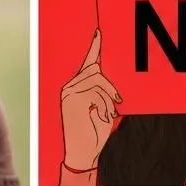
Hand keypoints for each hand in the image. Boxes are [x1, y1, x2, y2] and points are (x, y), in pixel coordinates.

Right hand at [60, 29, 121, 170]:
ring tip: (109, 113)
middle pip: (95, 70)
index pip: (87, 64)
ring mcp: (68, 92)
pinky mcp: (71, 99)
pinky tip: (102, 116)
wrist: (83, 153)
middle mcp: (70, 87)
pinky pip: (96, 91)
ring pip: (97, 80)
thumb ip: (104, 91)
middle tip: (117, 104)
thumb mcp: (104, 107)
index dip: (94, 47)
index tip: (99, 32)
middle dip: (110, 88)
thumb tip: (109, 76)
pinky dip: (104, 104)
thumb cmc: (95, 133)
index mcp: (77, 87)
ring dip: (108, 97)